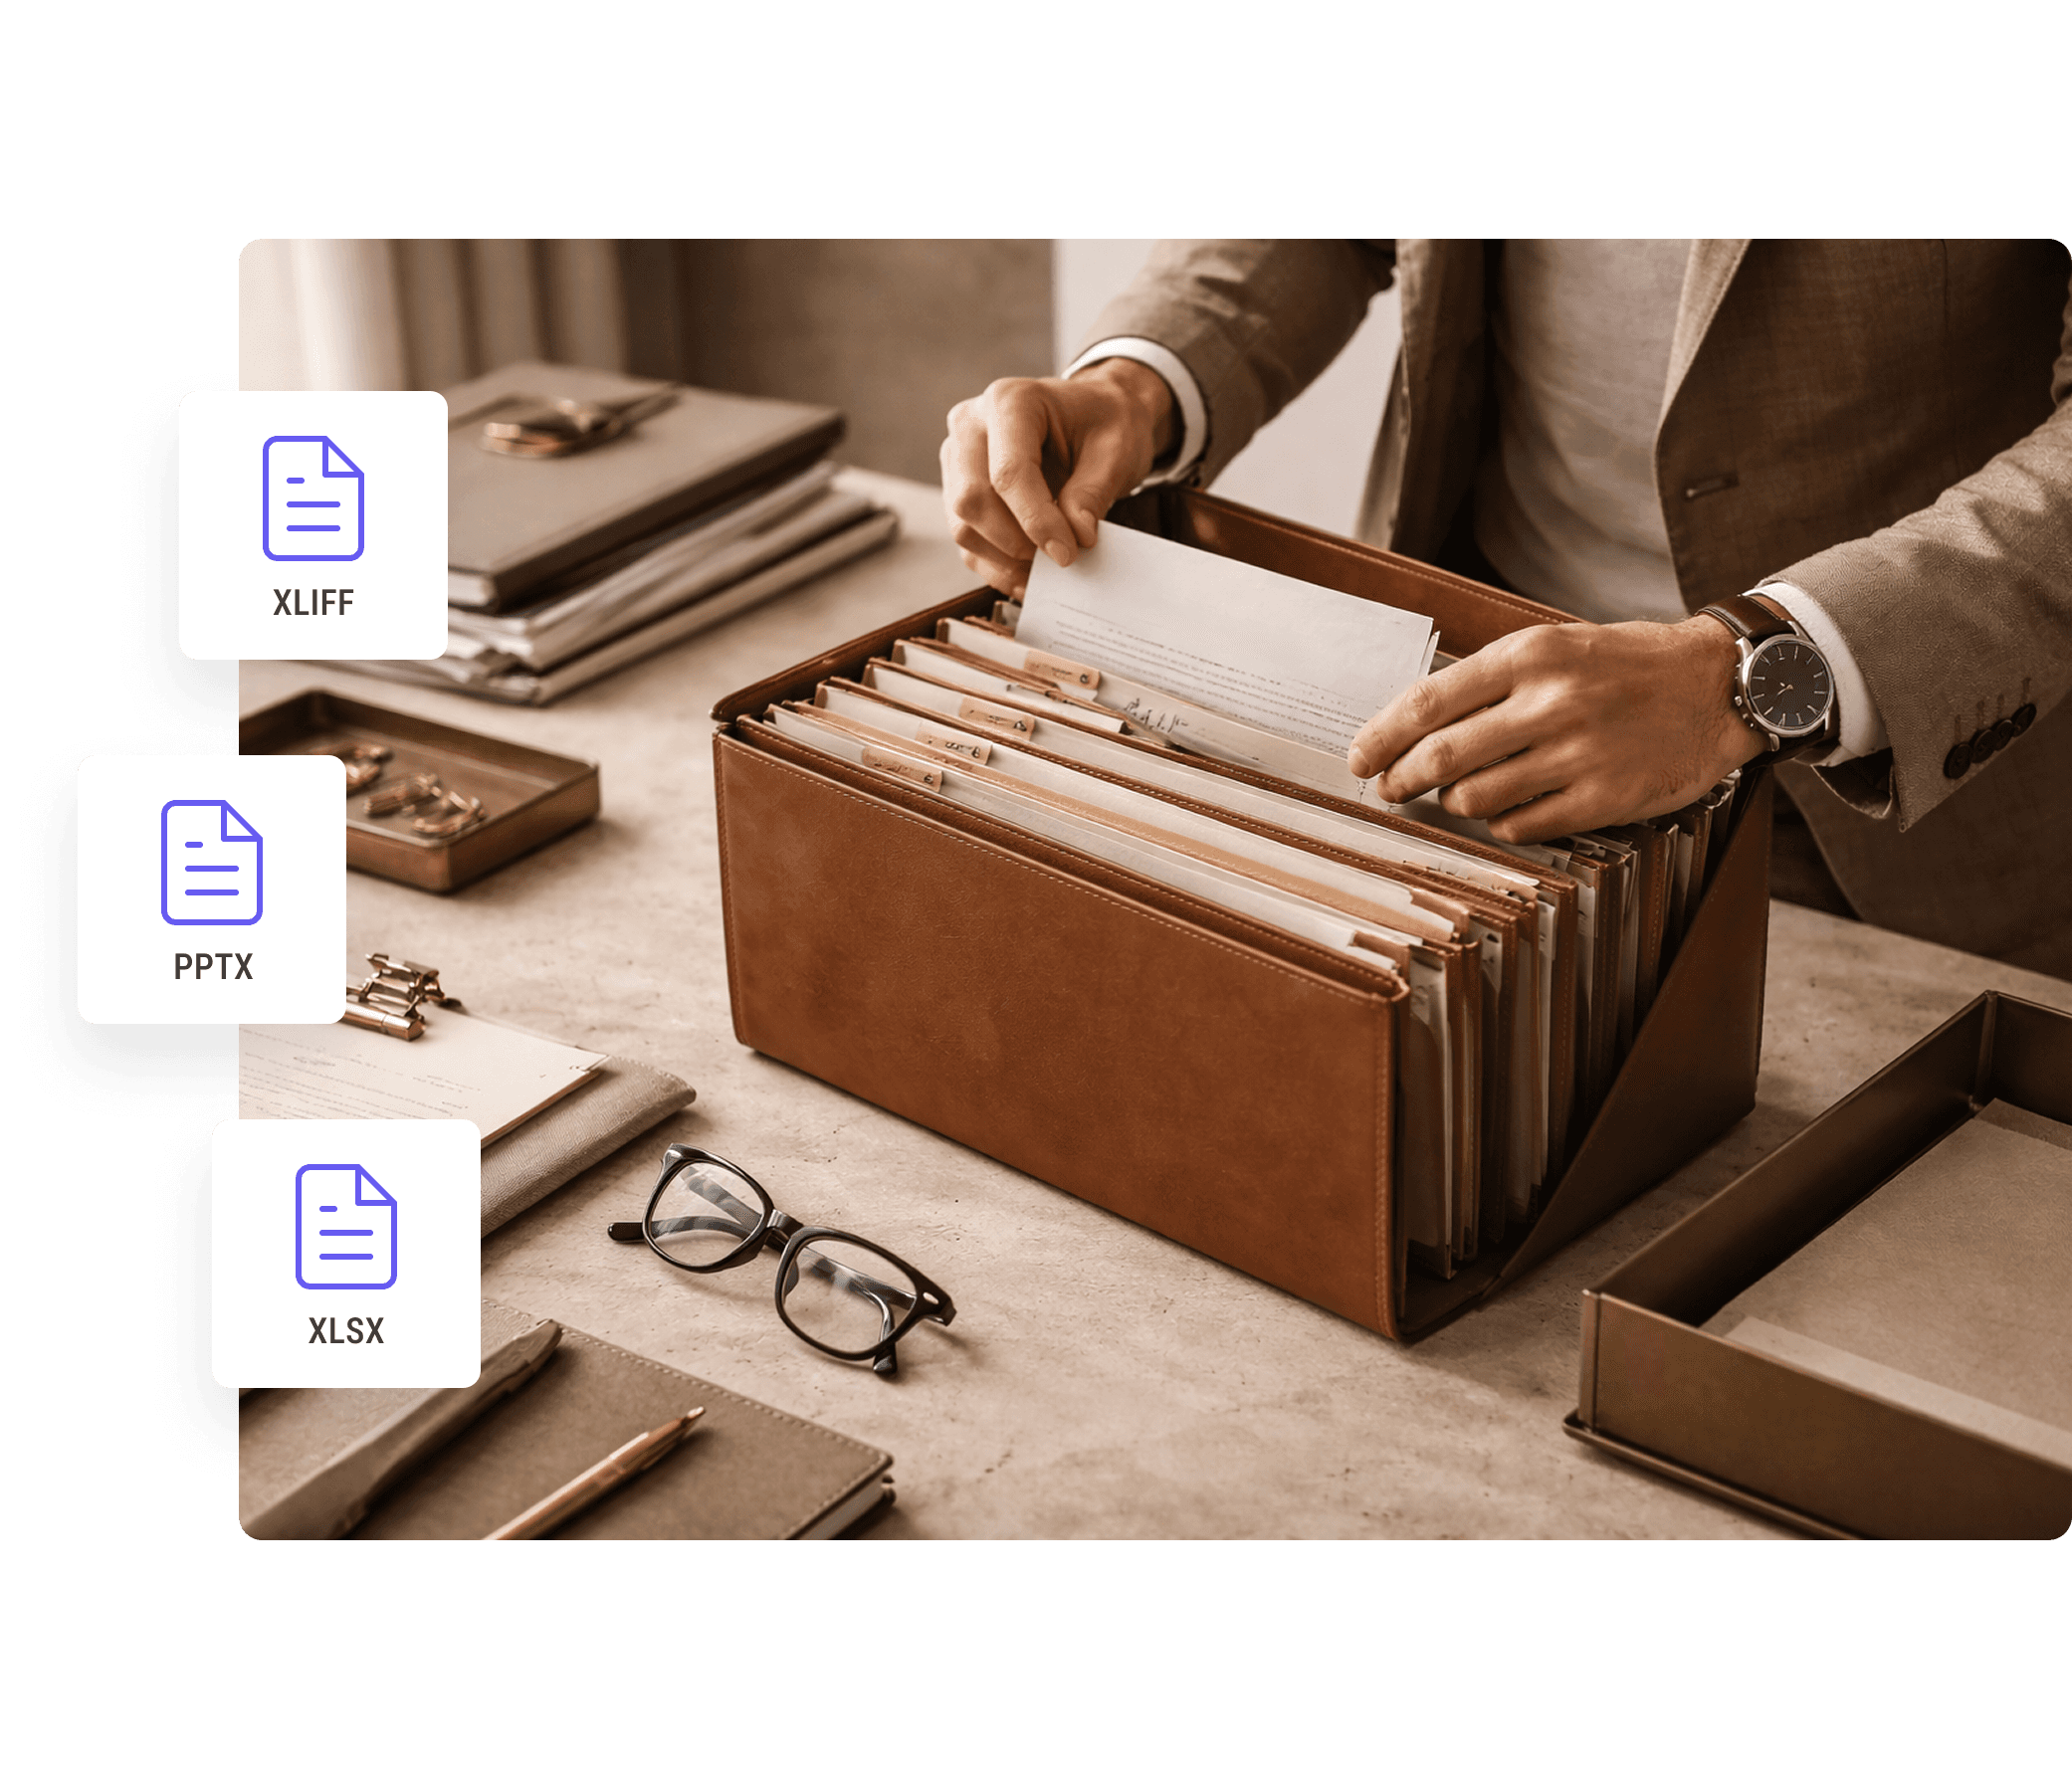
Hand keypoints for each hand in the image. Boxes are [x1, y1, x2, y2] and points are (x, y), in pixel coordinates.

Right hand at [939, 360, 1176, 594]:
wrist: (1096, 413)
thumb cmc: (1105, 420)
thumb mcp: (1116, 450)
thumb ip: (1093, 492)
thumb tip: (1075, 537)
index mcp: (1010, 401)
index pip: (1009, 472)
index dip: (1037, 521)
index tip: (1067, 552)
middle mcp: (971, 425)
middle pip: (972, 499)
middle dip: (1016, 542)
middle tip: (1060, 558)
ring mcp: (958, 459)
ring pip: (963, 525)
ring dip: (1005, 558)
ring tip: (1049, 566)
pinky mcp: (959, 489)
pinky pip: (967, 539)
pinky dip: (997, 564)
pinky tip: (1031, 573)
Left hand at [1346, 616, 1767, 842]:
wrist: (1718, 684)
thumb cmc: (1626, 665)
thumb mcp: (1556, 646)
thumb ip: (1491, 679)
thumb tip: (1415, 723)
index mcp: (1530, 656)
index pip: (1428, 702)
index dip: (1381, 737)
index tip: (1359, 757)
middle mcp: (1551, 703)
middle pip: (1442, 757)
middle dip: (1400, 779)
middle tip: (1387, 789)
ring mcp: (1579, 754)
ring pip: (1476, 798)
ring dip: (1453, 803)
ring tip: (1458, 795)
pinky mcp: (1605, 798)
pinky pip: (1521, 826)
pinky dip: (1500, 824)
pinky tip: (1507, 810)